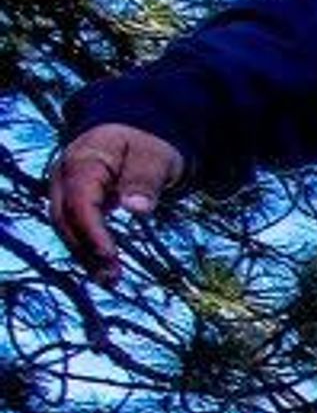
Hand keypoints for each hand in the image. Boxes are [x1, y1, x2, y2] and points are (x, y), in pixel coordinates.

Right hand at [47, 124, 184, 281]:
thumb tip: (136, 208)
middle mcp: (65, 176)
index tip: (109, 257)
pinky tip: (104, 268)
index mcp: (83, 161)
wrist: (137, 131)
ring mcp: (66, 188)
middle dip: (85, 250)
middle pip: (65, 218)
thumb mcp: (155, 157)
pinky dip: (87, 247)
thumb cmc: (148, 144)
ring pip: (66, 226)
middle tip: (111, 279)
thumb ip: (146, 180)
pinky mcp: (73, 200)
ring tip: (109, 281)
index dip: (92, 232)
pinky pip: (75, 226)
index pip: (80, 202)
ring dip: (85, 254)